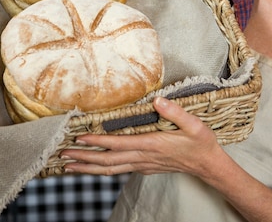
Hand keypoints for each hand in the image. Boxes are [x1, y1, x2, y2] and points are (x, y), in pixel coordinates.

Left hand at [59, 97, 222, 176]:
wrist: (208, 165)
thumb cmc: (201, 143)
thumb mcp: (194, 125)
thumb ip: (175, 112)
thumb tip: (157, 100)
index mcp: (151, 145)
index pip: (118, 144)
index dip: (98, 142)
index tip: (79, 138)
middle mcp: (143, 157)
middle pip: (107, 161)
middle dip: (84, 158)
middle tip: (63, 155)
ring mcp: (143, 164)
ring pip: (110, 169)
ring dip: (88, 168)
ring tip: (69, 165)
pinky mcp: (144, 167)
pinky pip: (118, 170)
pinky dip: (101, 170)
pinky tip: (93, 167)